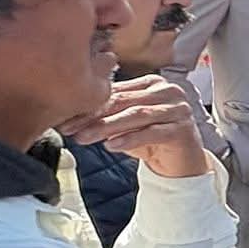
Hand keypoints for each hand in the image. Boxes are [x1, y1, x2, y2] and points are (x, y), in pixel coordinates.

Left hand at [57, 76, 209, 178]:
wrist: (181, 164)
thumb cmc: (151, 140)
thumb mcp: (127, 125)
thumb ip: (108, 115)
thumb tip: (70, 117)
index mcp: (152, 83)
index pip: (116, 92)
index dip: (89, 106)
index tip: (65, 120)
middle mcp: (168, 91)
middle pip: (124, 101)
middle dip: (94, 117)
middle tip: (70, 129)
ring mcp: (178, 109)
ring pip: (136, 115)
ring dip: (107, 127)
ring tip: (85, 138)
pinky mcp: (183, 129)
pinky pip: (152, 132)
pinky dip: (130, 139)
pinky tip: (112, 146)